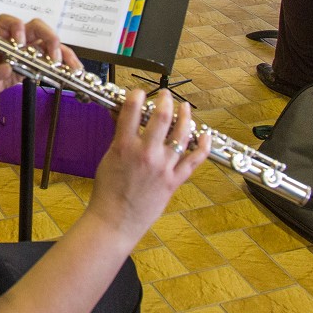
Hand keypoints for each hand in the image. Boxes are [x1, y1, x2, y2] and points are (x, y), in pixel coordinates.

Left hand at [0, 13, 79, 105]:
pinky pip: (56, 58)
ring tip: (72, 69)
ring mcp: (29, 50)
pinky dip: (67, 64)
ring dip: (63, 53)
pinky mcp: (38, 61)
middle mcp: (16, 41)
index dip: (15, 28)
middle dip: (48, 38)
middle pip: (36, 27)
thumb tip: (5, 67)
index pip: (7, 22)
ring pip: (50, 42)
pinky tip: (74, 72)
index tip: (20, 44)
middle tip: (52, 57)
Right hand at [85, 90, 209, 241]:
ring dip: (185, 116)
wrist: (115, 221)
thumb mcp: (108, 158)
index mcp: (124, 146)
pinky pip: (194, 159)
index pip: (132, 109)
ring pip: (181, 134)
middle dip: (165, 100)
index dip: (137, 95)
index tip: (140, 91)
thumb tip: (123, 118)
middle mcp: (146, 153)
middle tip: (165, 95)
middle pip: (162, 117)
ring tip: (185, 107)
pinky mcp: (174, 181)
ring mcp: (163, 167)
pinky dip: (202, 145)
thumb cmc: (108, 192)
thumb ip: (119, 137)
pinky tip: (204, 134)